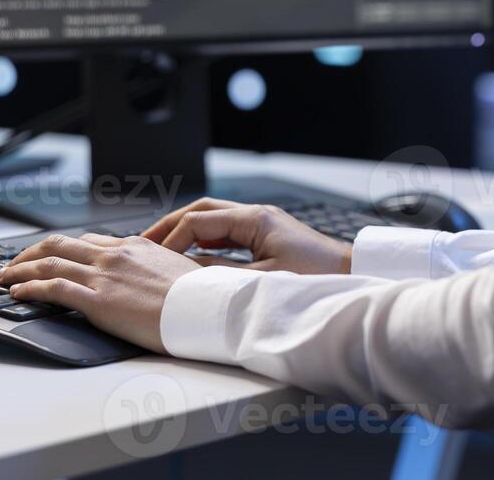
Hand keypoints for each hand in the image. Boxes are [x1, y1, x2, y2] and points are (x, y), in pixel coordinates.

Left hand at [0, 234, 199, 352]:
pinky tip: (17, 292)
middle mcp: (115, 255)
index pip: (89, 241)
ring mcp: (104, 275)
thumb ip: (157, 269)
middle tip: (15, 261)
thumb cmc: (198, 296)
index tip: (51, 255)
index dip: (63, 248)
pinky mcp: (97, 300)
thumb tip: (154, 278)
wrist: (204, 307)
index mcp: (135, 246)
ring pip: (49, 262)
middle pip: (60, 244)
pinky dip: (29, 287)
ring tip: (4, 276)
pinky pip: (53, 288)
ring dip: (20, 268)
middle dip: (31, 252)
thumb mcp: (179, 271)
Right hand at [141, 198, 353, 275]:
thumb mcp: (259, 281)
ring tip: (159, 251)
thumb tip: (182, 271)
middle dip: (170, 227)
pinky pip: (226, 233)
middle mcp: (257, 215)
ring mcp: (262, 224)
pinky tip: (191, 257)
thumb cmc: (314, 278)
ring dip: (186, 233)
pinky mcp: (267, 237)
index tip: (154, 260)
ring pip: (212, 221)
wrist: (350, 277)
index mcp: (254, 218)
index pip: (198, 219)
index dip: (171, 239)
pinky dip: (204, 242)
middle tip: (142, 244)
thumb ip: (218, 273)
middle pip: (201, 211)